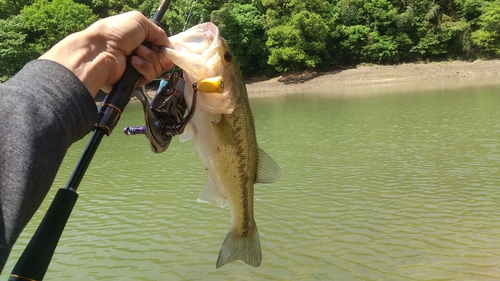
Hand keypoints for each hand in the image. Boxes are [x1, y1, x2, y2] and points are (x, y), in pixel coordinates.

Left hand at [39, 11, 172, 95]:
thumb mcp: (140, 22)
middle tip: (141, 48)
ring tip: (135, 54)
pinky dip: (144, 68)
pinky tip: (133, 63)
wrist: (100, 51)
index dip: (165, 47)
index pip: (161, 45)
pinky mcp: (135, 79)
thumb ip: (159, 32)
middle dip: (156, 53)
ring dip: (149, 59)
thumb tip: (168, 46)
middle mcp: (139, 52)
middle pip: (162, 57)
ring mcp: (138, 66)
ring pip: (158, 67)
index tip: (163, 47)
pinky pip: (150, 76)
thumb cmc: (116, 32)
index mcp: (139, 37)